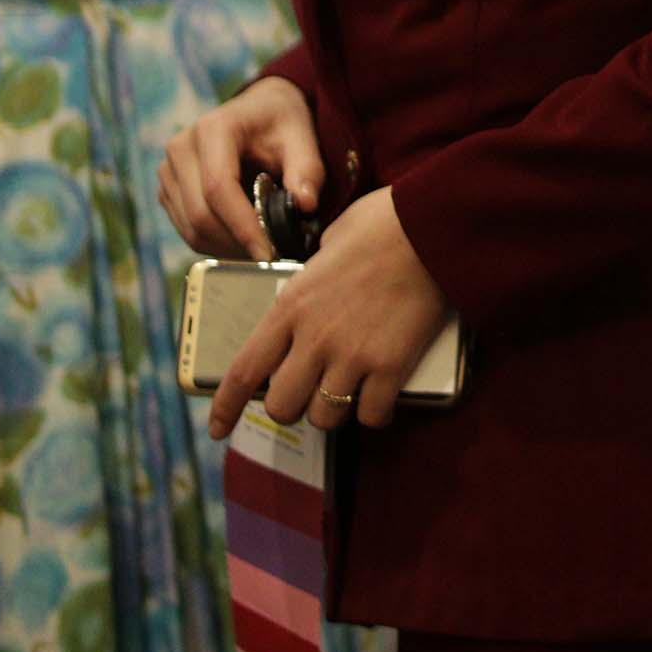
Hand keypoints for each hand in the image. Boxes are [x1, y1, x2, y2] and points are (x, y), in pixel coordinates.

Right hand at [156, 74, 323, 258]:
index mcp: (213, 129)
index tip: (268, 254)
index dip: (242, 226)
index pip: (218, 187)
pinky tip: (243, 241)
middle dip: (236, 243)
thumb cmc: (281, 122)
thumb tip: (305, 206)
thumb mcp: (302, 137)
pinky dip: (214, 243)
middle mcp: (180, 148)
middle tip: (271, 259)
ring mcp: (168, 170)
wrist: (259, 110)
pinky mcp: (168, 190)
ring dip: (225, 248)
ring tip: (261, 250)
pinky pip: (186, 229)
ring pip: (190, 228)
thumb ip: (307, 170)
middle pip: (200, 213)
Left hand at [207, 189, 452, 438]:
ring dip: (334, 410)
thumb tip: (316, 290)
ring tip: (350, 393)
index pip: (244, 372)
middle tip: (310, 393)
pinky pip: (372, 415)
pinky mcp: (391, 366)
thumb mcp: (328, 243)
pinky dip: (376, 412)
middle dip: (293, 406)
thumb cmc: (384, 222)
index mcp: (291, 306)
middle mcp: (314, 338)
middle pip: (282, 407)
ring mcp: (352, 355)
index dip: (225, 408)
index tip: (217, 430)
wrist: (435, 226)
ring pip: (325, 417)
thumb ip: (311, 277)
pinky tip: (382, 397)